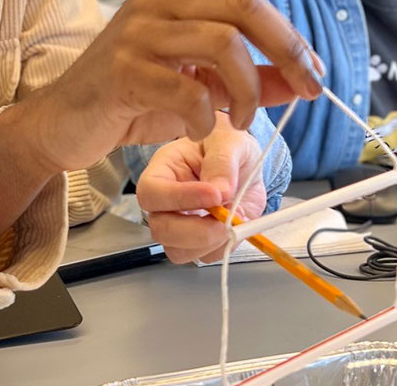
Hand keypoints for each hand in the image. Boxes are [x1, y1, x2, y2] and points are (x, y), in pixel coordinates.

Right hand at [15, 0, 323, 174]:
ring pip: (223, 43)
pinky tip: (200, 129)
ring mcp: (137, 31)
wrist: (62, 121)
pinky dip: (207, 116)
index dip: (289, 37)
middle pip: (243, 6)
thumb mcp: (197, 85)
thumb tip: (301, 79)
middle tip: (305, 89)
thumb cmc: (130, 98)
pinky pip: (188, 88)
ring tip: (241, 119)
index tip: (314, 73)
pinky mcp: (123, 70)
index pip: (248, 0)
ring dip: (248, 90)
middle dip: (286, 50)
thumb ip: (246, 79)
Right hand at [137, 112, 266, 262]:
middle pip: (160, 229)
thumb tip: (221, 191)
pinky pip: (205, 256)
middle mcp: (166, 201)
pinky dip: (224, 247)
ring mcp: (181, 224)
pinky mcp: (201, 241)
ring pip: (179, 251)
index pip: (151, 192)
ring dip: (209, 243)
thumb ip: (222, 162)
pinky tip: (237, 224)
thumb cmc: (227, 142)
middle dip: (194, 231)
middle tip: (225, 220)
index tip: (214, 195)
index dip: (178, 199)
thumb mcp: (228, 140)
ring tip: (233, 220)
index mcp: (163, 169)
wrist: (244, 161)